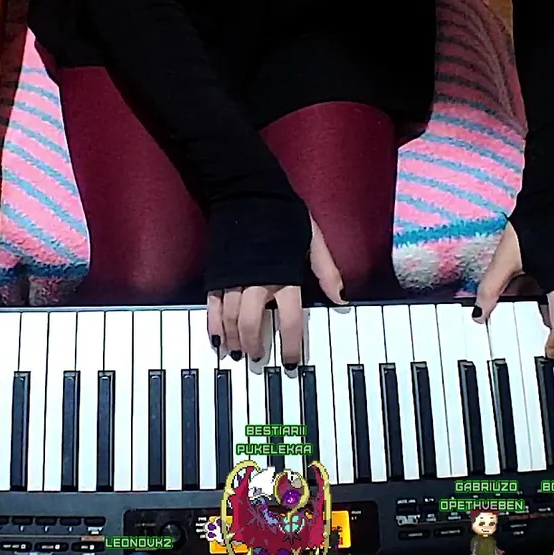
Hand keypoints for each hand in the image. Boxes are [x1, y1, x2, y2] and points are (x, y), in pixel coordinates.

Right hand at [207, 217, 344, 365]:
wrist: (247, 192)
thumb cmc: (283, 215)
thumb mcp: (313, 239)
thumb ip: (326, 271)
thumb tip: (341, 299)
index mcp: (284, 276)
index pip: (289, 319)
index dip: (290, 344)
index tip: (291, 362)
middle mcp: (256, 281)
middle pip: (252, 324)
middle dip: (255, 345)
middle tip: (259, 358)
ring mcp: (233, 278)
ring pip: (230, 318)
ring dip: (234, 339)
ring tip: (239, 353)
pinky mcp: (217, 273)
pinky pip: (212, 305)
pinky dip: (213, 324)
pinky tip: (217, 338)